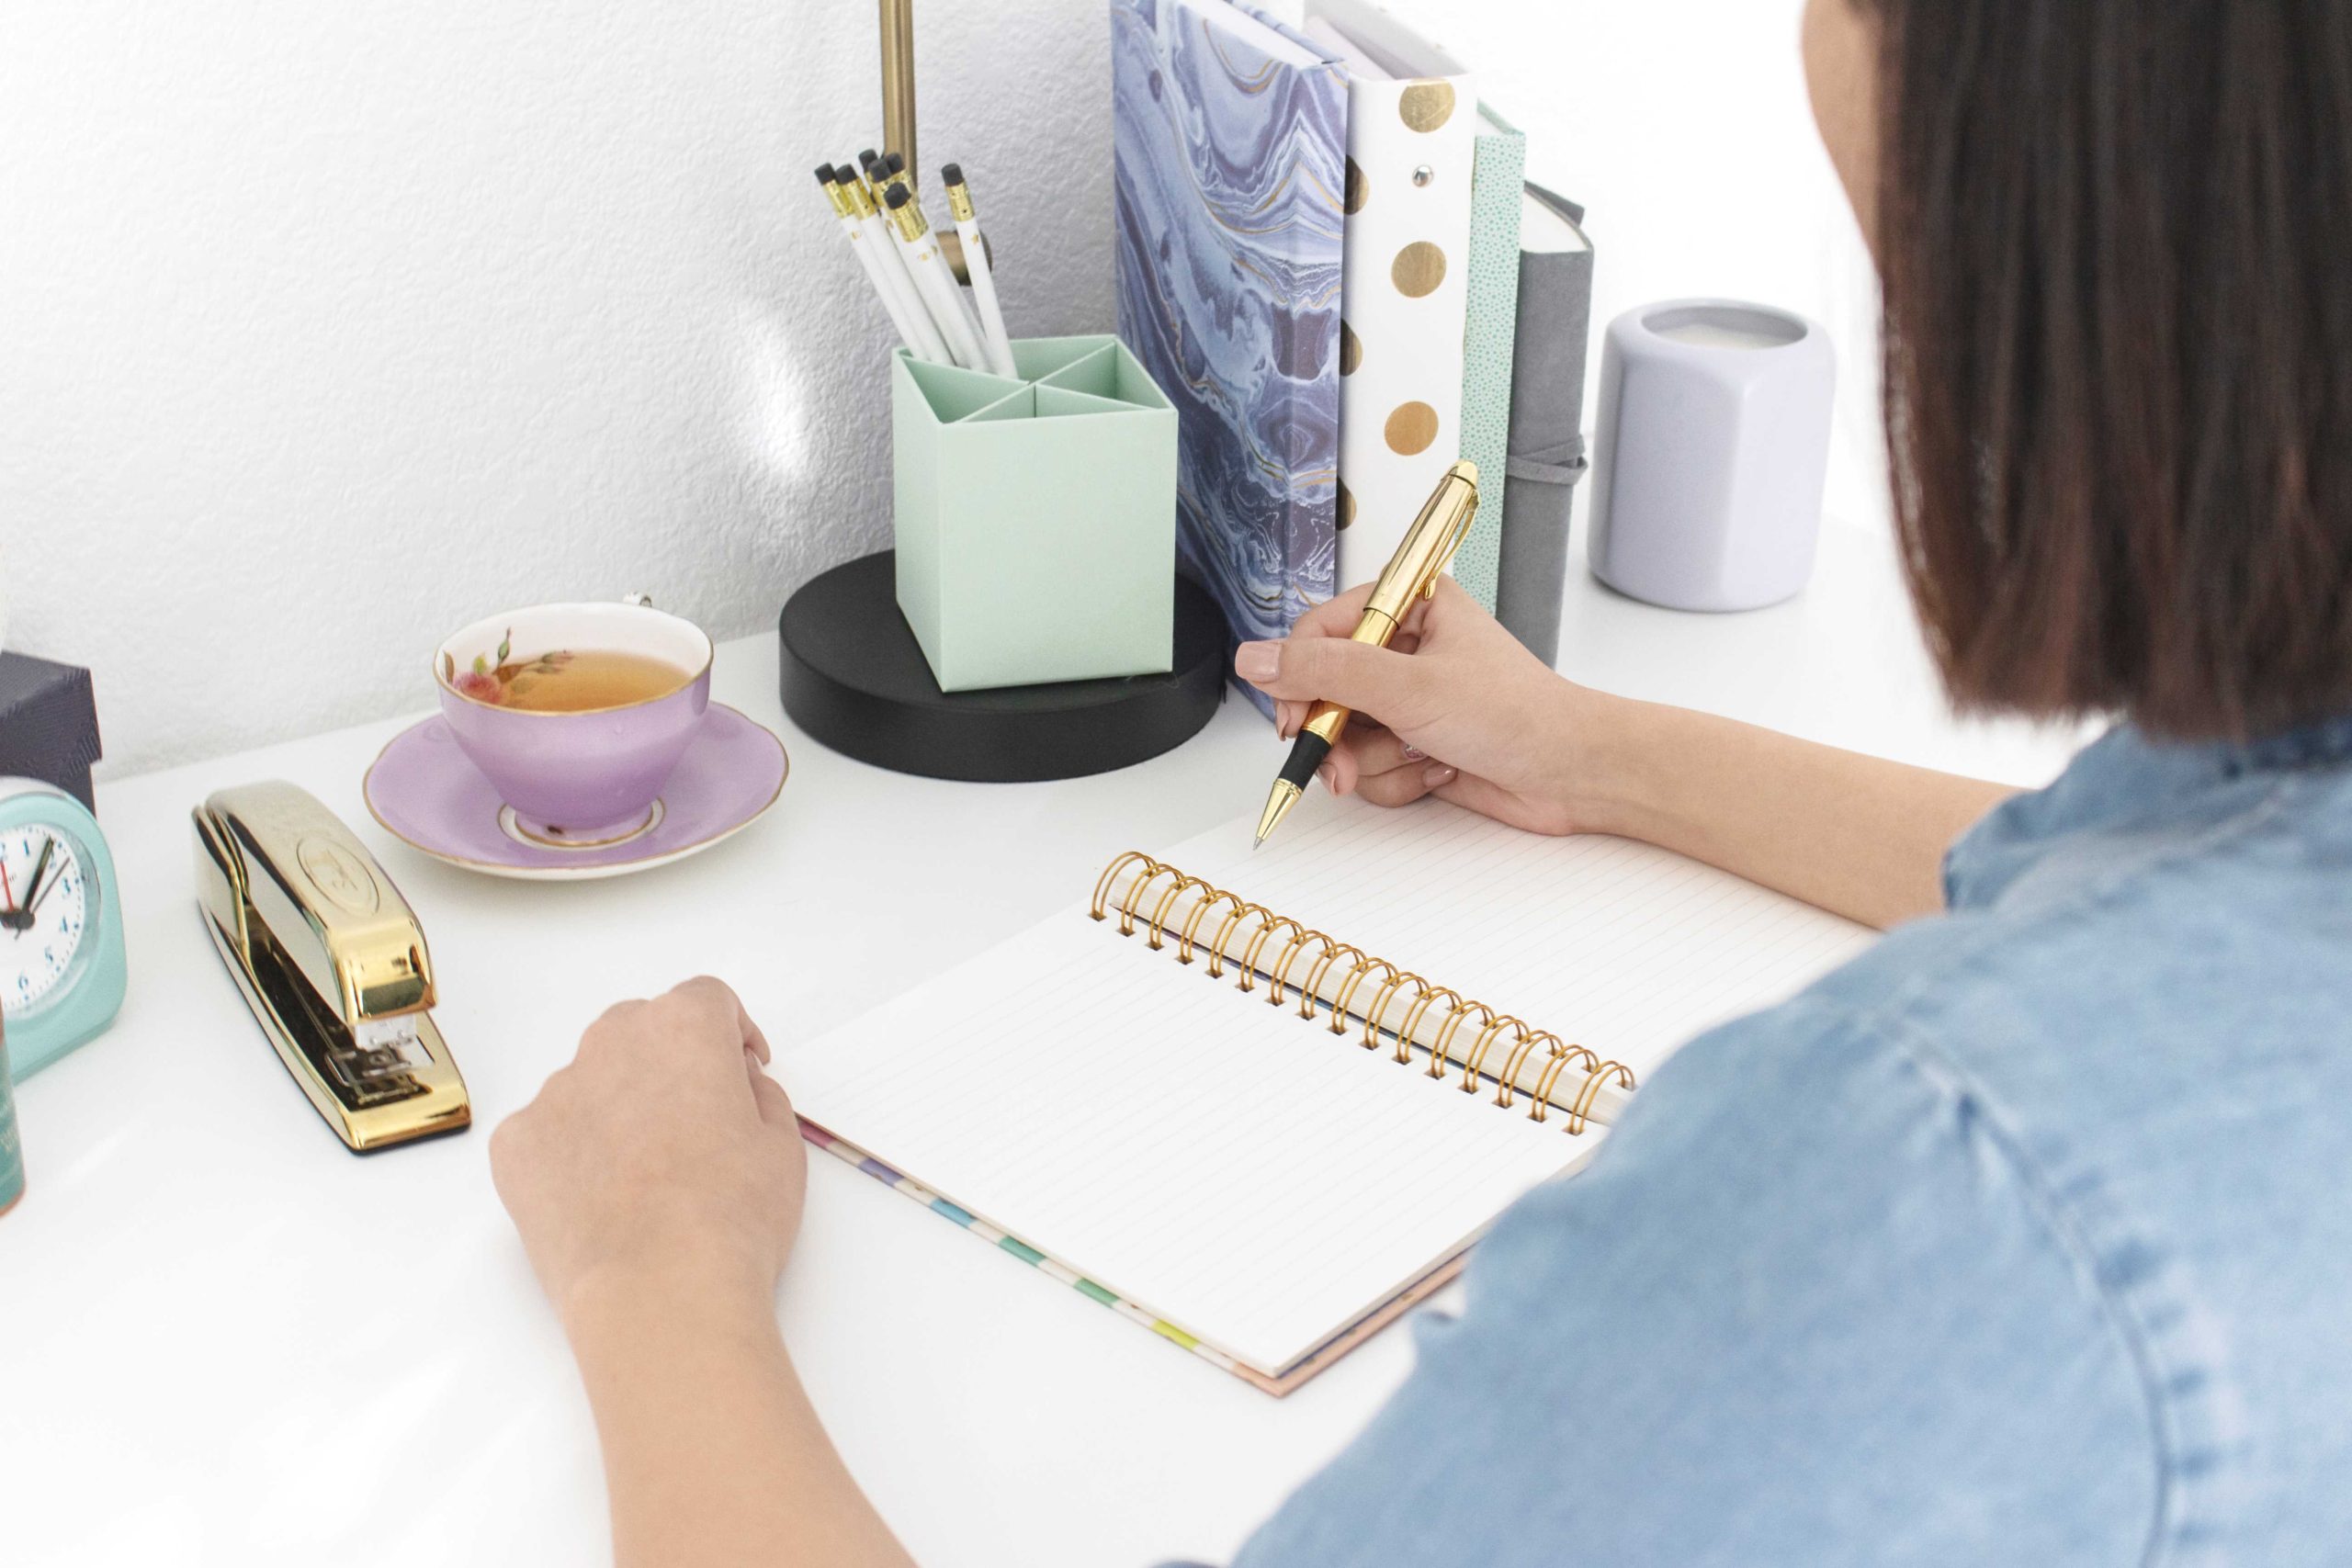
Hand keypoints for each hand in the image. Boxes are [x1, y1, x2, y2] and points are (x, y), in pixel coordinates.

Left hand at [491, 977, 805, 1325]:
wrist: (659, 1290)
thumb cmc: (730, 1218)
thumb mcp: (783, 1147)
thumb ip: (760, 1096)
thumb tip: (737, 1089)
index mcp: (683, 1029)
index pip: (707, 1000)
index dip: (731, 1033)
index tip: (741, 1068)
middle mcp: (612, 1044)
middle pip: (641, 1031)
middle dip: (670, 1063)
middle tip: (696, 1121)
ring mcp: (556, 1094)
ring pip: (591, 1082)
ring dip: (618, 1108)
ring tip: (645, 1177)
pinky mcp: (517, 1145)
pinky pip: (547, 1133)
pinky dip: (571, 1154)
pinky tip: (601, 1200)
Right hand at [1236, 577, 1625, 835]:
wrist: (1572, 775)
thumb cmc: (1518, 715)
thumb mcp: (1408, 686)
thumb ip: (1325, 672)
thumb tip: (1256, 659)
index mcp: (1410, 606)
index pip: (1320, 631)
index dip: (1299, 678)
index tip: (1295, 718)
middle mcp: (1407, 649)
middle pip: (1325, 689)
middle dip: (1337, 734)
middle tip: (1344, 760)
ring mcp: (1411, 700)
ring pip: (1346, 736)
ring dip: (1375, 761)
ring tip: (1419, 760)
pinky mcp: (1417, 744)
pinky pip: (1371, 766)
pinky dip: (1397, 779)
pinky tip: (1438, 770)